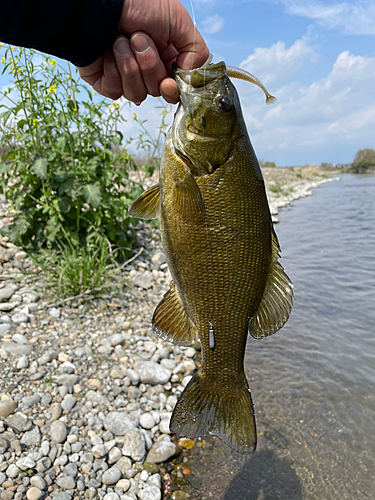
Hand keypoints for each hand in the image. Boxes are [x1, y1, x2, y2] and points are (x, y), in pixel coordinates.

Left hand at [78, 0, 208, 104]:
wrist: (100, 3)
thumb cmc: (139, 3)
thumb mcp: (179, 21)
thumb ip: (196, 51)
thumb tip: (190, 77)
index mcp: (166, 58)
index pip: (174, 89)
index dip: (172, 90)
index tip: (168, 82)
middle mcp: (147, 70)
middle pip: (156, 91)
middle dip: (148, 65)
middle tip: (138, 38)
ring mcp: (125, 77)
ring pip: (136, 94)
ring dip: (130, 65)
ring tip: (120, 40)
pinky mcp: (105, 81)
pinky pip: (115, 91)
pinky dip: (113, 70)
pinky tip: (108, 51)